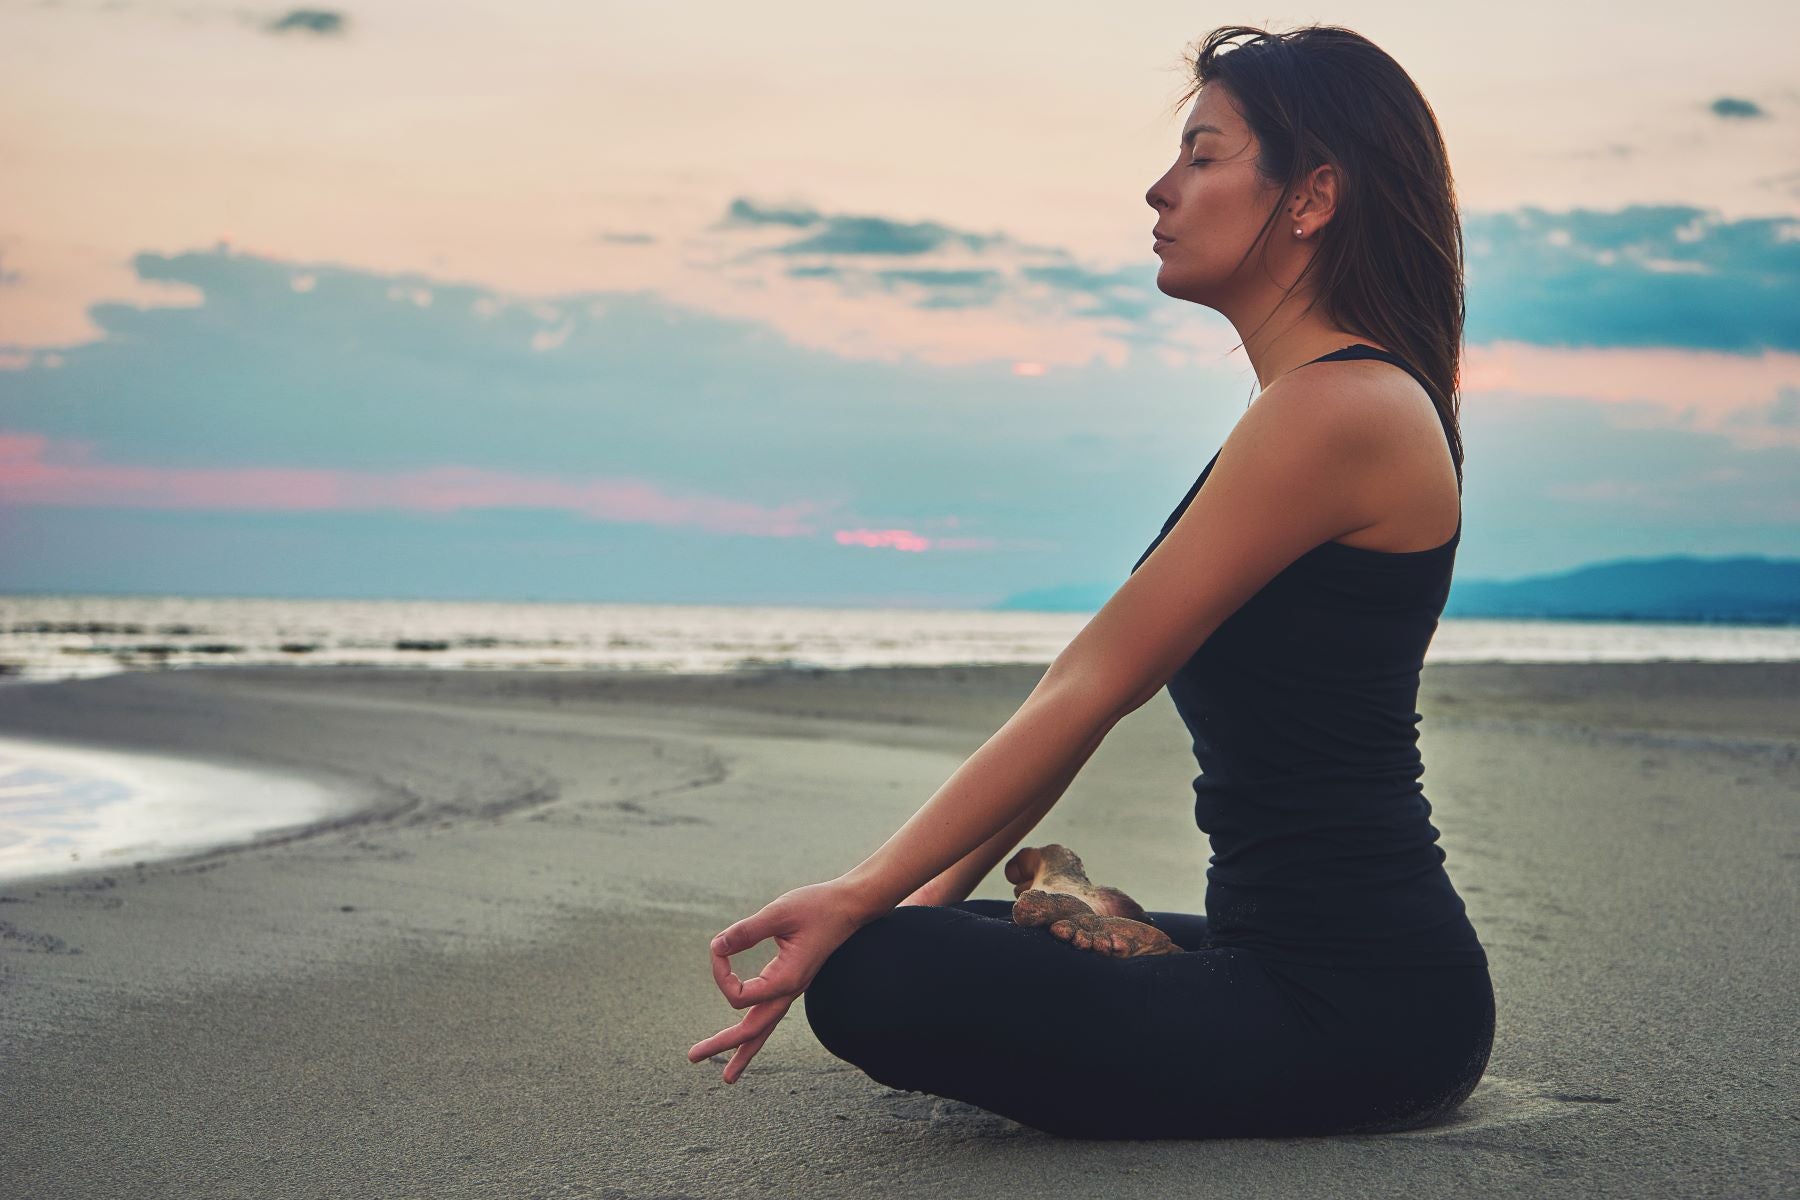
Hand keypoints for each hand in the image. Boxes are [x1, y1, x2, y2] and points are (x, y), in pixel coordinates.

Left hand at [687, 879, 874, 1083]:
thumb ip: (746, 931)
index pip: (739, 995)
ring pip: (764, 1029)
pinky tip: (746, 1039)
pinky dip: (755, 1032)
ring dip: (741, 1050)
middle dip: (722, 1045)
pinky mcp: (791, 981)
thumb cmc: (817, 906)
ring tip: (727, 1076)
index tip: (719, 946)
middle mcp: (789, 991)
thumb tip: (715, 947)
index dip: (720, 974)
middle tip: (691, 1057)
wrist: (849, 906)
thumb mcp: (779, 913)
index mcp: (787, 980)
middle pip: (751, 1031)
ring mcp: (792, 989)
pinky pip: (770, 1015)